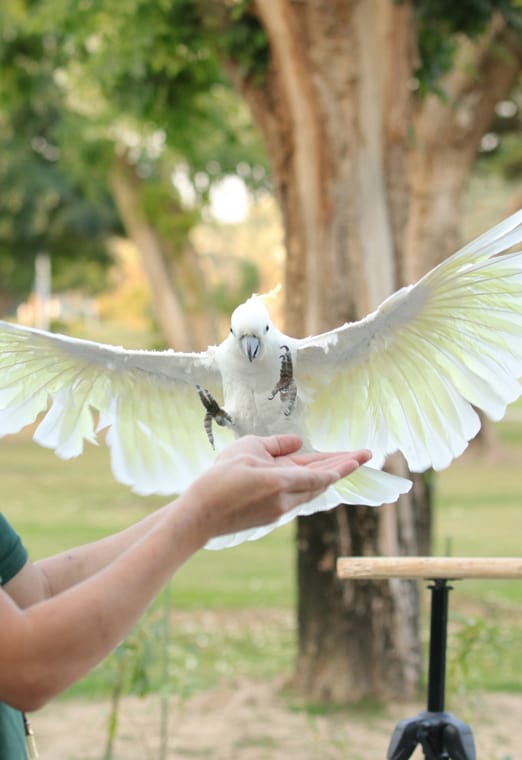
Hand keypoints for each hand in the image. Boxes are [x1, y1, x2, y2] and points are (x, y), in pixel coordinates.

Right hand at [181, 435, 371, 541]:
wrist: (199, 516)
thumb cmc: (219, 480)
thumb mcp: (246, 449)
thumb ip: (275, 445)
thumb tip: (297, 443)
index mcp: (281, 481)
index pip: (320, 473)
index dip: (342, 464)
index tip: (360, 458)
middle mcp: (285, 499)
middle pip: (320, 482)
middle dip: (343, 467)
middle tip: (364, 455)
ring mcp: (279, 511)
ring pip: (310, 492)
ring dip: (326, 477)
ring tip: (344, 463)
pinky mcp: (270, 517)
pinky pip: (297, 498)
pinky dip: (309, 485)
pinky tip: (314, 478)